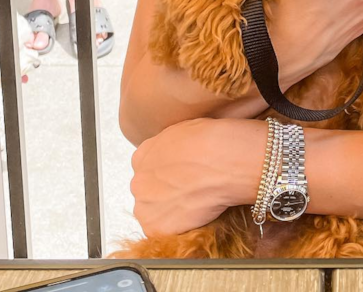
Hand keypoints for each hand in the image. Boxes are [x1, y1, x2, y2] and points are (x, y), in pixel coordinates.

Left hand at [130, 117, 264, 235]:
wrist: (224, 161)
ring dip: (169, 213)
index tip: (181, 177)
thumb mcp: (185, 131)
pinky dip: (177, 229)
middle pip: (148, 192)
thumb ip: (171, 147)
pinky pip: (162, 232)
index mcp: (143, 154)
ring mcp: (144, 205)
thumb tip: (177, 156)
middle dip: (165, 194)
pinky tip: (195, 216)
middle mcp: (138, 180)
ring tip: (194, 205)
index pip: (148, 170)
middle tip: (189, 192)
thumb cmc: (213, 141)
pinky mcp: (154, 227)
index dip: (167, 175)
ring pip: (153, 214)